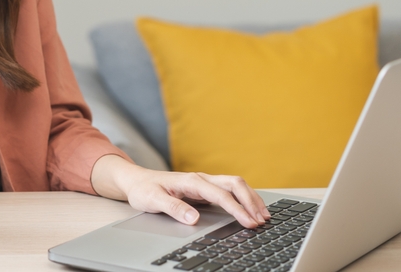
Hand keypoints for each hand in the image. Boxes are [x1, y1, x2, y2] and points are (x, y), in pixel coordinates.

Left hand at [91, 155, 270, 227]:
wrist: (136, 180)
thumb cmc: (144, 189)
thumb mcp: (153, 200)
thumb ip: (173, 208)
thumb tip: (193, 218)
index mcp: (191, 180)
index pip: (220, 194)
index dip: (237, 209)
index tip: (249, 223)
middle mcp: (201, 178)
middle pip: (234, 184)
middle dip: (251, 201)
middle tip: (263, 220)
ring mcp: (204, 182)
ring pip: (234, 185)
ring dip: (251, 198)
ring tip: (264, 216)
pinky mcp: (204, 188)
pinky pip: (229, 190)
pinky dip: (244, 198)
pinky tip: (250, 209)